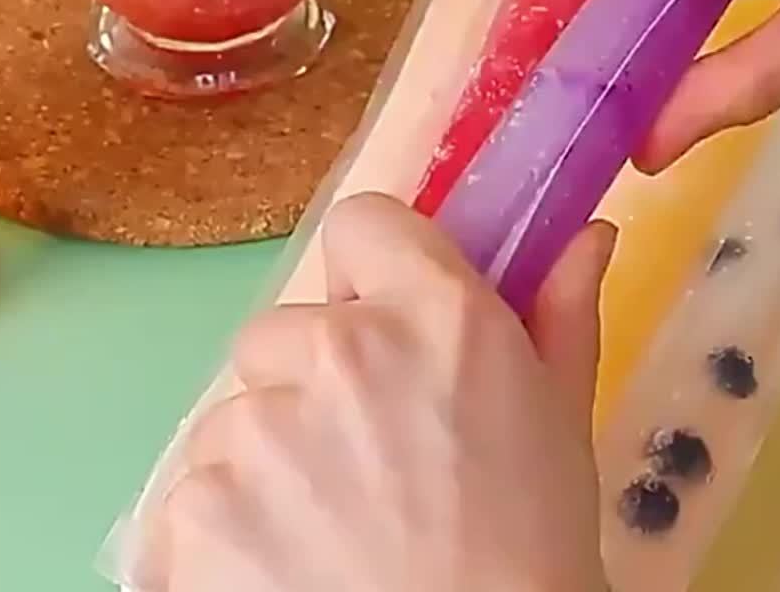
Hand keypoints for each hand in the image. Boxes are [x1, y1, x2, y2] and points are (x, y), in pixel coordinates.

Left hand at [144, 194, 614, 591]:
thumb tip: (589, 231)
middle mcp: (338, 349)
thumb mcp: (561, 420)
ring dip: (268, 455)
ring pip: (238, 412)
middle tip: (362, 453)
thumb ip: (564, 310)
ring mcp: (256, 428)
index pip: (361, 222)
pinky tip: (281, 566)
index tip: (382, 322)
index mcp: (434, 314)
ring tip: (325, 527)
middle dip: (312, 377)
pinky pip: (194, 488)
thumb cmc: (532, 545)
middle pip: (287, 328)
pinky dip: (223, 525)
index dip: (370, 270)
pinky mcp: (191, 509)